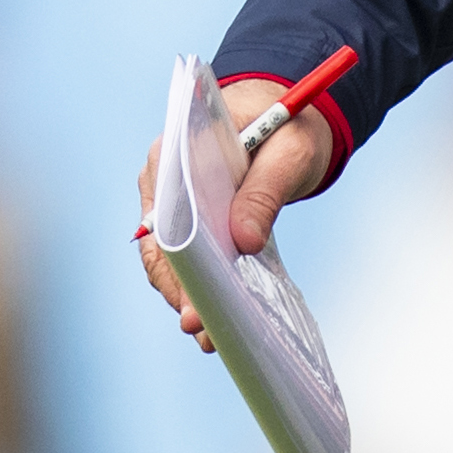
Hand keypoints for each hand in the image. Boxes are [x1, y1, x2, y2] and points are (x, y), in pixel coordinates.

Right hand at [135, 76, 332, 355]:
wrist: (291, 115)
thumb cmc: (288, 124)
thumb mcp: (288, 153)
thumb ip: (264, 193)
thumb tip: (244, 243)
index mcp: (176, 147)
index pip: (166, 210)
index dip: (176, 258)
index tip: (191, 295)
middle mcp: (164, 174)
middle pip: (161, 241)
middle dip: (179, 289)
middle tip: (201, 329)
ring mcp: (174, 198)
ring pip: (170, 256)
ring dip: (187, 294)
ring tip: (209, 336)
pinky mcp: (194, 217)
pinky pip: (189, 255)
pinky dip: (200, 284)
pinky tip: (217, 315)